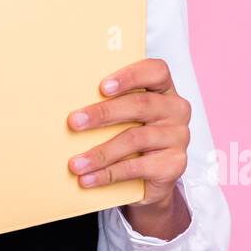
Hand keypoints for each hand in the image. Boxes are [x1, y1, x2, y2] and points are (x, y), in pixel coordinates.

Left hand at [66, 58, 190, 209]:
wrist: (151, 177)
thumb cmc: (132, 134)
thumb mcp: (124, 115)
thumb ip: (108, 103)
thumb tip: (72, 109)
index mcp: (164, 88)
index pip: (156, 71)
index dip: (129, 77)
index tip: (102, 87)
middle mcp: (175, 110)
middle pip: (140, 105)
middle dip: (103, 113)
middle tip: (74, 122)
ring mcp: (178, 137)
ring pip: (134, 139)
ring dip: (100, 152)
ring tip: (75, 163)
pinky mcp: (174, 165)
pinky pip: (136, 167)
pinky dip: (108, 174)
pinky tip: (88, 179)